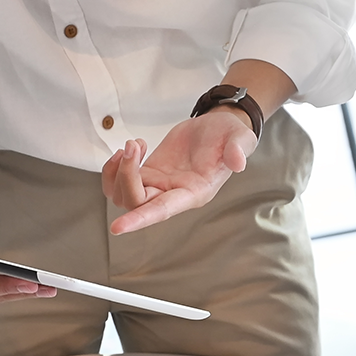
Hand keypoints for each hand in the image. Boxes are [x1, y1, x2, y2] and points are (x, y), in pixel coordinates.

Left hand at [104, 109, 256, 234]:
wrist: (216, 127)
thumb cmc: (228, 136)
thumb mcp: (239, 138)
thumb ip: (239, 149)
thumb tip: (238, 162)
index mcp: (192, 193)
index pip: (161, 211)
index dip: (139, 219)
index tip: (117, 228)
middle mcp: (172, 195)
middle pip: (135, 201)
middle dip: (126, 175)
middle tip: (133, 145)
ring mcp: (157, 186)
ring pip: (122, 196)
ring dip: (117, 172)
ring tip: (133, 145)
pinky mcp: (147, 174)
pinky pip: (119, 182)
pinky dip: (115, 167)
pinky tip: (132, 148)